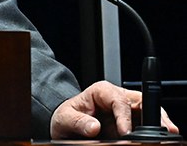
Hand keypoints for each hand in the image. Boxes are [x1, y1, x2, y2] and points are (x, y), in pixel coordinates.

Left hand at [50, 80, 178, 138]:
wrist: (66, 124)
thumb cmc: (66, 117)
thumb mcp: (64, 118)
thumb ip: (77, 121)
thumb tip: (93, 127)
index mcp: (102, 91)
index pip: (118, 100)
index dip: (124, 116)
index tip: (125, 132)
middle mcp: (117, 98)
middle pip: (141, 102)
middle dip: (154, 113)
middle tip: (164, 128)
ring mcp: (126, 111)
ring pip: (147, 112)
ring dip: (158, 122)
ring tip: (166, 132)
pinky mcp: (130, 123)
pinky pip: (145, 124)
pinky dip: (152, 131)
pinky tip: (155, 138)